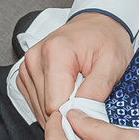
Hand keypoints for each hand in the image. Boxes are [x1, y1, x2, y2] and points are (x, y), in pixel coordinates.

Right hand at [18, 13, 134, 120]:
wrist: (97, 25)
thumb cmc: (106, 41)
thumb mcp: (113, 63)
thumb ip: (97, 90)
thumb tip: (80, 115)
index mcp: (55, 52)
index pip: (55, 106)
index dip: (75, 114)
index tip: (90, 108)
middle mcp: (35, 58)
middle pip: (46, 109)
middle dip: (69, 111)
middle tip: (88, 96)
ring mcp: (27, 66)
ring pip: (39, 109)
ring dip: (60, 109)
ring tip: (78, 91)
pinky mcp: (25, 74)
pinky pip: (35, 103)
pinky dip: (52, 104)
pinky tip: (67, 92)